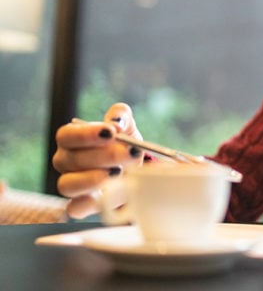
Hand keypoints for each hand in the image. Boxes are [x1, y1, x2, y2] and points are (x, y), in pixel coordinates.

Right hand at [53, 103, 143, 218]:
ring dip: (94, 179)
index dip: (87, 134)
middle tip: (129, 152)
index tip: (111, 132)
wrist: (136, 168)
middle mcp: (65, 162)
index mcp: (71, 139)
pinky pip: (75, 208)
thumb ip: (121, 115)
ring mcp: (71, 184)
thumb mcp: (126, 125)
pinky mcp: (82, 204)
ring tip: (119, 172)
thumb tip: (116, 121)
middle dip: (105, 156)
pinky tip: (106, 194)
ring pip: (67, 185)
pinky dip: (88, 204)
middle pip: (72, 160)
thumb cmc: (123, 143)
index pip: (67, 135)